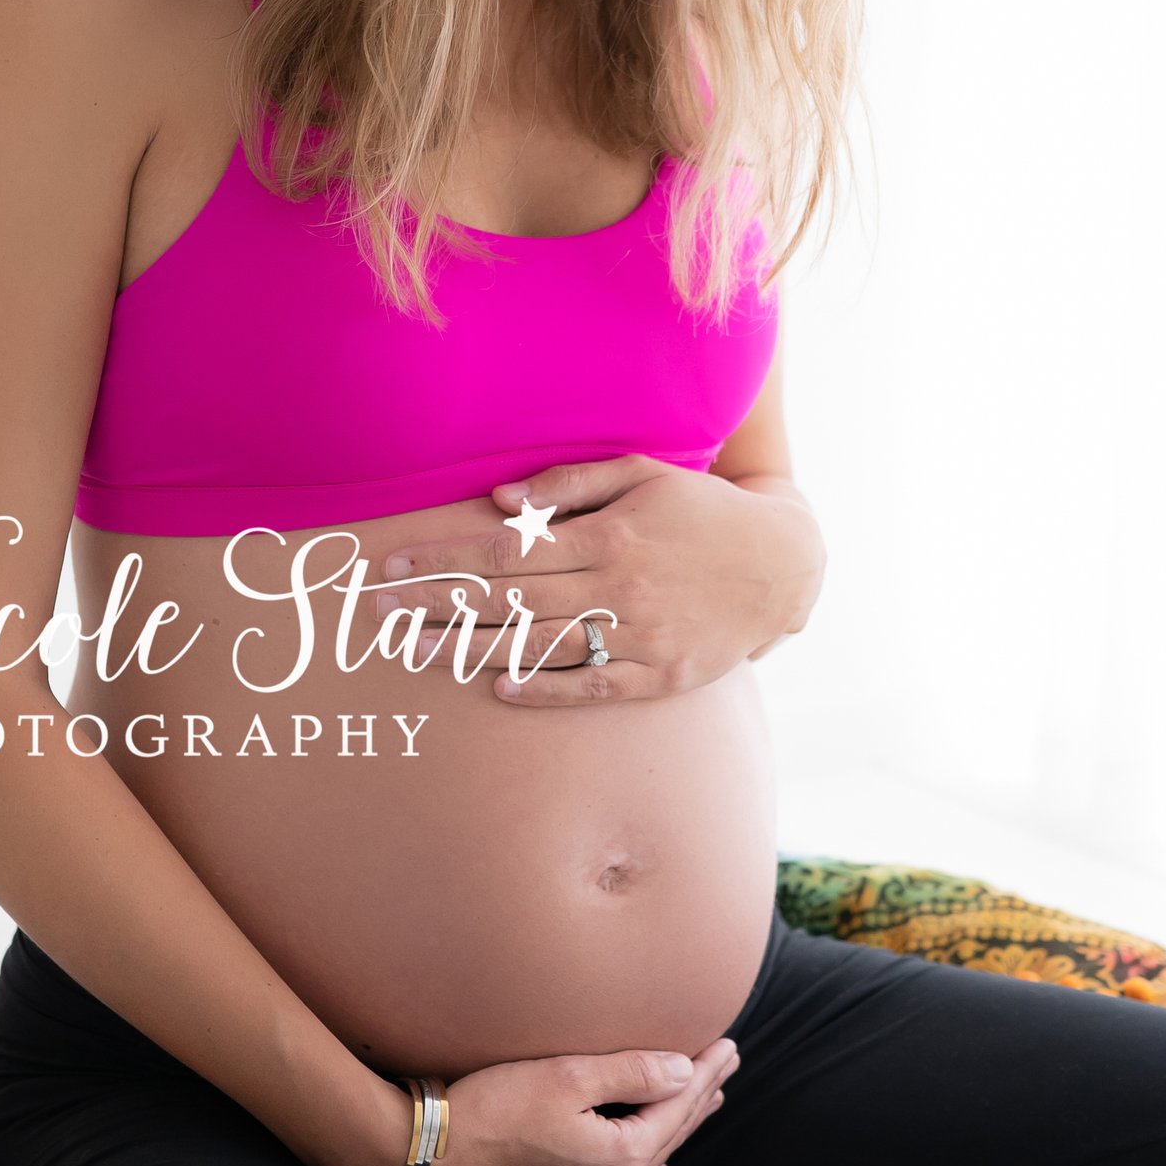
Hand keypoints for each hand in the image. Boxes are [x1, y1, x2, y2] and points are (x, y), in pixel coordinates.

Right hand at [352, 1037, 737, 1165]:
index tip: (729, 1045)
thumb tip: (684, 1072)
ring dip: (673, 1126)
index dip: (706, 1073)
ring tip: (699, 1103)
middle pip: (670, 1135)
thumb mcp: (564, 1078)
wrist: (423, 1165)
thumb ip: (631, 1073)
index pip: (679, 1106)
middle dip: (699, 1098)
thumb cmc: (489, 1113)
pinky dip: (643, 1156)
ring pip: (646, 1159)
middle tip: (726, 1066)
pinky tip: (650, 1162)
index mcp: (623, 1157)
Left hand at [363, 459, 822, 704]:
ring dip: (473, 651)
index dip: (446, 560)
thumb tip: (500, 503)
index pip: (508, 552)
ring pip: (542, 648)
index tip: (395, 566)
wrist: (785, 565)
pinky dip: (545, 690)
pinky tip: (499, 688)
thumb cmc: (703, 510)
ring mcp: (643, 637)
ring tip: (416, 652)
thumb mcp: (645, 476)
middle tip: (380, 612)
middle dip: (439, 605)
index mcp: (611, 537)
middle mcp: (621, 590)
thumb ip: (572, 487)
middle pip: (511, 602)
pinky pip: (593, 686)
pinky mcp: (663, 676)